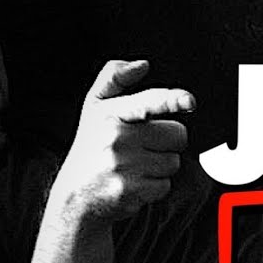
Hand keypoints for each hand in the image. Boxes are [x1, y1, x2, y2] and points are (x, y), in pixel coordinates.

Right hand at [52, 60, 194, 223]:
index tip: (188, 101)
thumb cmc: (91, 147)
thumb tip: (142, 65)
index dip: (171, 100)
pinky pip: (165, 185)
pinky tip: (134, 183)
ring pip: (173, 161)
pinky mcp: (132, 190)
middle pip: (177, 134)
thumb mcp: (94, 106)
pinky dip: (154, 187)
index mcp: (111, 113)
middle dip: (166, 141)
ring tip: (135, 166)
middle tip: (142, 147)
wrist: (74, 196)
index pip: (148, 102)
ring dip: (160, 166)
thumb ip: (114, 77)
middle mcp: (117, 138)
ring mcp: (124, 165)